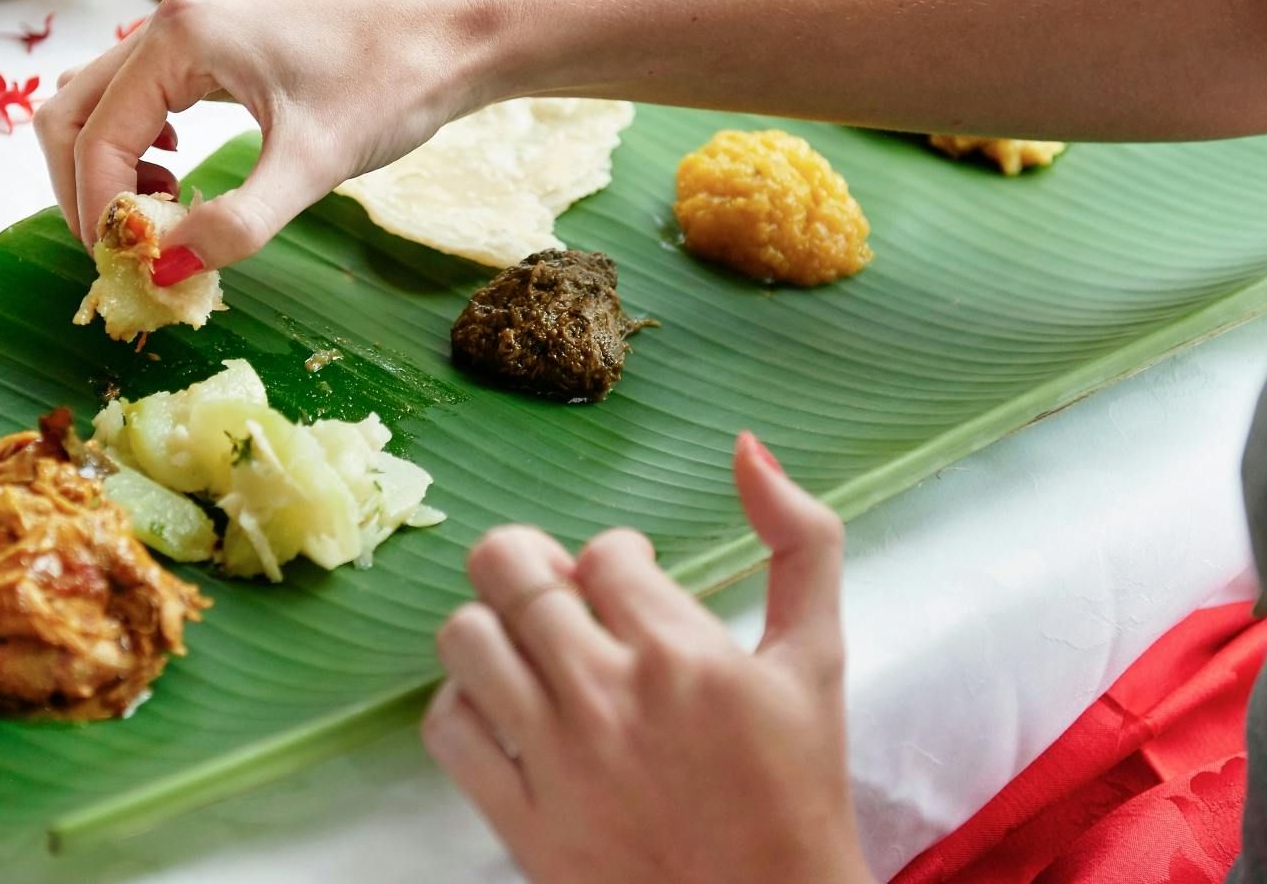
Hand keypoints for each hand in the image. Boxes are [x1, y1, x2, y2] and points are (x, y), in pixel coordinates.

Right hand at [33, 0, 501, 274]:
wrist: (456, 35)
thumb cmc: (393, 83)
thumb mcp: (313, 165)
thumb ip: (237, 222)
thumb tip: (165, 269)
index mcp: (178, 36)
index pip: (93, 138)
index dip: (98, 214)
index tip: (127, 271)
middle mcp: (170, 21)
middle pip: (73, 114)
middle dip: (85, 191)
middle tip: (128, 252)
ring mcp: (191, 28)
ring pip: (103, 105)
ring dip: (111, 168)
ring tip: (164, 217)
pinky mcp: (216, 44)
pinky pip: (143, 97)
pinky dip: (141, 145)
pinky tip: (186, 175)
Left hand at [424, 432, 869, 883]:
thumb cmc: (797, 792)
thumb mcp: (819, 660)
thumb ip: (802, 541)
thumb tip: (746, 447)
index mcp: (685, 653)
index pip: (605, 550)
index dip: (619, 555)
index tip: (634, 582)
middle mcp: (611, 698)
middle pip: (509, 568)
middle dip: (531, 562)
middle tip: (560, 591)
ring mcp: (558, 761)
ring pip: (465, 636)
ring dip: (492, 626)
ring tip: (529, 646)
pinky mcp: (521, 820)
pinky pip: (447, 726)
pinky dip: (463, 703)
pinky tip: (506, 708)